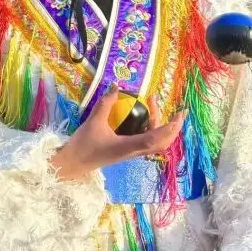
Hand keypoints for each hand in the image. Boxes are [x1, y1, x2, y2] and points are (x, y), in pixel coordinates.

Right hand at [49, 87, 183, 180]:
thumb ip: (106, 104)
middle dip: (172, 127)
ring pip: (155, 142)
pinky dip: (151, 128)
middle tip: (177, 110)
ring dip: (160, 124)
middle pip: (161, 143)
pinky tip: (143, 115)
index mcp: (128, 147)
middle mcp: (134, 151)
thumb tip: (116, 86)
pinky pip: (146, 140)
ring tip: (151, 102)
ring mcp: (131, 152)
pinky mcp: (126, 150)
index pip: (154, 139)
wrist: (72, 164)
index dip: (168, 128)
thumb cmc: (83, 145)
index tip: (178, 116)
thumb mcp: (93, 122)